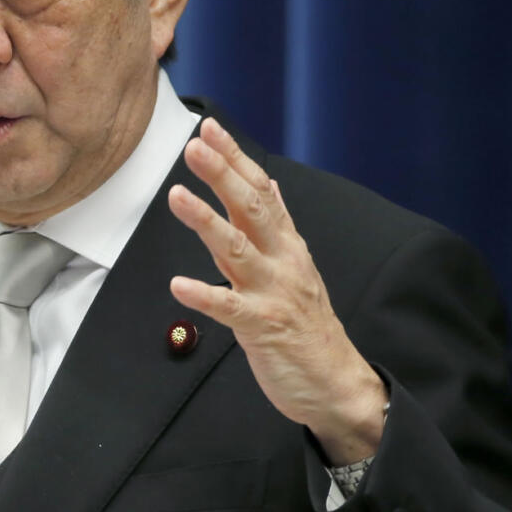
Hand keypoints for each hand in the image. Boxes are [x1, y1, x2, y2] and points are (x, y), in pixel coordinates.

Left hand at [167, 118, 386, 464]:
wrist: (335, 382)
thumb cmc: (304, 322)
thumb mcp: (293, 264)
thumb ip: (274, 224)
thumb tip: (268, 181)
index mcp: (286, 243)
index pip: (261, 189)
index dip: (235, 158)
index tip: (210, 129)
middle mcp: (283, 260)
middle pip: (252, 208)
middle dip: (222, 175)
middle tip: (195, 147)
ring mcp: (274, 292)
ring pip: (237, 249)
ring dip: (206, 221)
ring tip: (176, 196)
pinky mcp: (263, 327)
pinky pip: (230, 309)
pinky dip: (204, 295)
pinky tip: (178, 285)